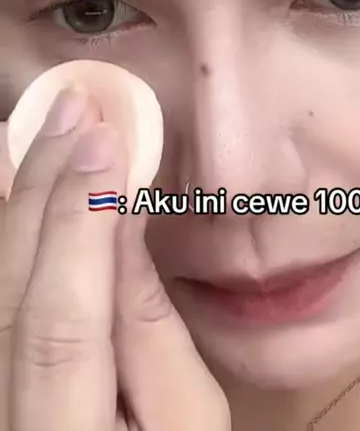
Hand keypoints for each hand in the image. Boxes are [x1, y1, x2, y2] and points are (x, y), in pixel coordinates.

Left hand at [0, 88, 229, 430]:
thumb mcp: (192, 423)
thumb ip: (154, 330)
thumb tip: (128, 223)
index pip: (60, 321)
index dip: (80, 223)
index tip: (106, 140)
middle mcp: (4, 416)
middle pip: (6, 293)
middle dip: (40, 188)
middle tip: (71, 109)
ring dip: (8, 197)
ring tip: (27, 127)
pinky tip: (9, 185)